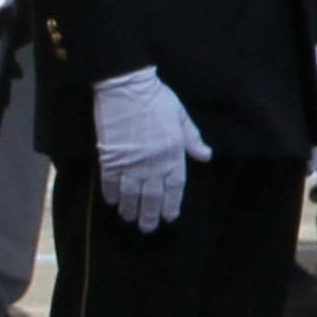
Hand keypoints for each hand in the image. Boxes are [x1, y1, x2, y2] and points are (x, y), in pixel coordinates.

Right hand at [91, 66, 207, 232]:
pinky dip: (111, 195)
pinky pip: (110, 183)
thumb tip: (206, 156)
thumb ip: (192, 139)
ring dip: (130, 209)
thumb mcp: (181, 116)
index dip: (172, 204)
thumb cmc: (157, 99)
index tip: (169, 217)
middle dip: (150, 215)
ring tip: (130, 219)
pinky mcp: (110, 158)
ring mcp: (131, 163)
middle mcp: (153, 163)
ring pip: (130, 194)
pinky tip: (112, 203)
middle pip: (152, 196)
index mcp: (173, 154)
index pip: (175, 186)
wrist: (127, 88)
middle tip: (148, 228)